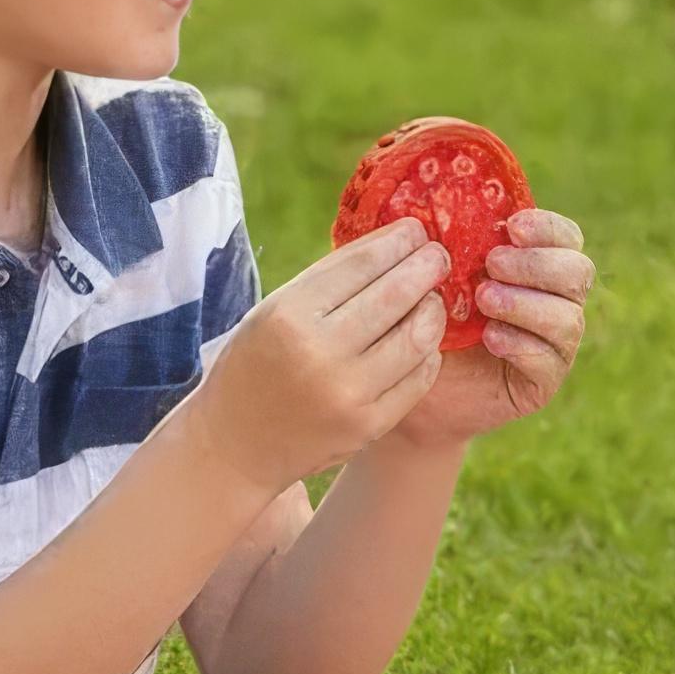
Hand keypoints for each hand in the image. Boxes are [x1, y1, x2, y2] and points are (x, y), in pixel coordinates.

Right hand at [187, 224, 445, 494]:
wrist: (236, 443)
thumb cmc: (256, 362)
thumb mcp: (276, 310)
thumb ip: (330, 279)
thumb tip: (393, 240)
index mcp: (289, 316)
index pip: (361, 266)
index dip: (398, 242)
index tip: (417, 230)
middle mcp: (320, 353)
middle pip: (396, 296)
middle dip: (426, 267)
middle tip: (439, 256)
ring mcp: (348, 394)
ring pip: (417, 337)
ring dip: (433, 309)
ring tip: (431, 298)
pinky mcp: (369, 425)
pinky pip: (418, 377)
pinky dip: (428, 352)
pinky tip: (423, 339)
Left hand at [392, 208, 593, 447]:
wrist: (402, 382)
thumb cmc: (413, 316)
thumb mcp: (423, 272)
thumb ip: (435, 239)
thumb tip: (424, 199)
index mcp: (535, 264)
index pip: (566, 237)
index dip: (548, 228)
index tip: (511, 226)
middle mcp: (553, 301)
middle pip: (578, 272)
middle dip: (537, 264)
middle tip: (491, 264)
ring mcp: (553, 344)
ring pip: (569, 317)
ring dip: (526, 303)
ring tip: (483, 300)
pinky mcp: (543, 382)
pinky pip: (550, 359)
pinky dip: (522, 344)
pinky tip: (490, 338)